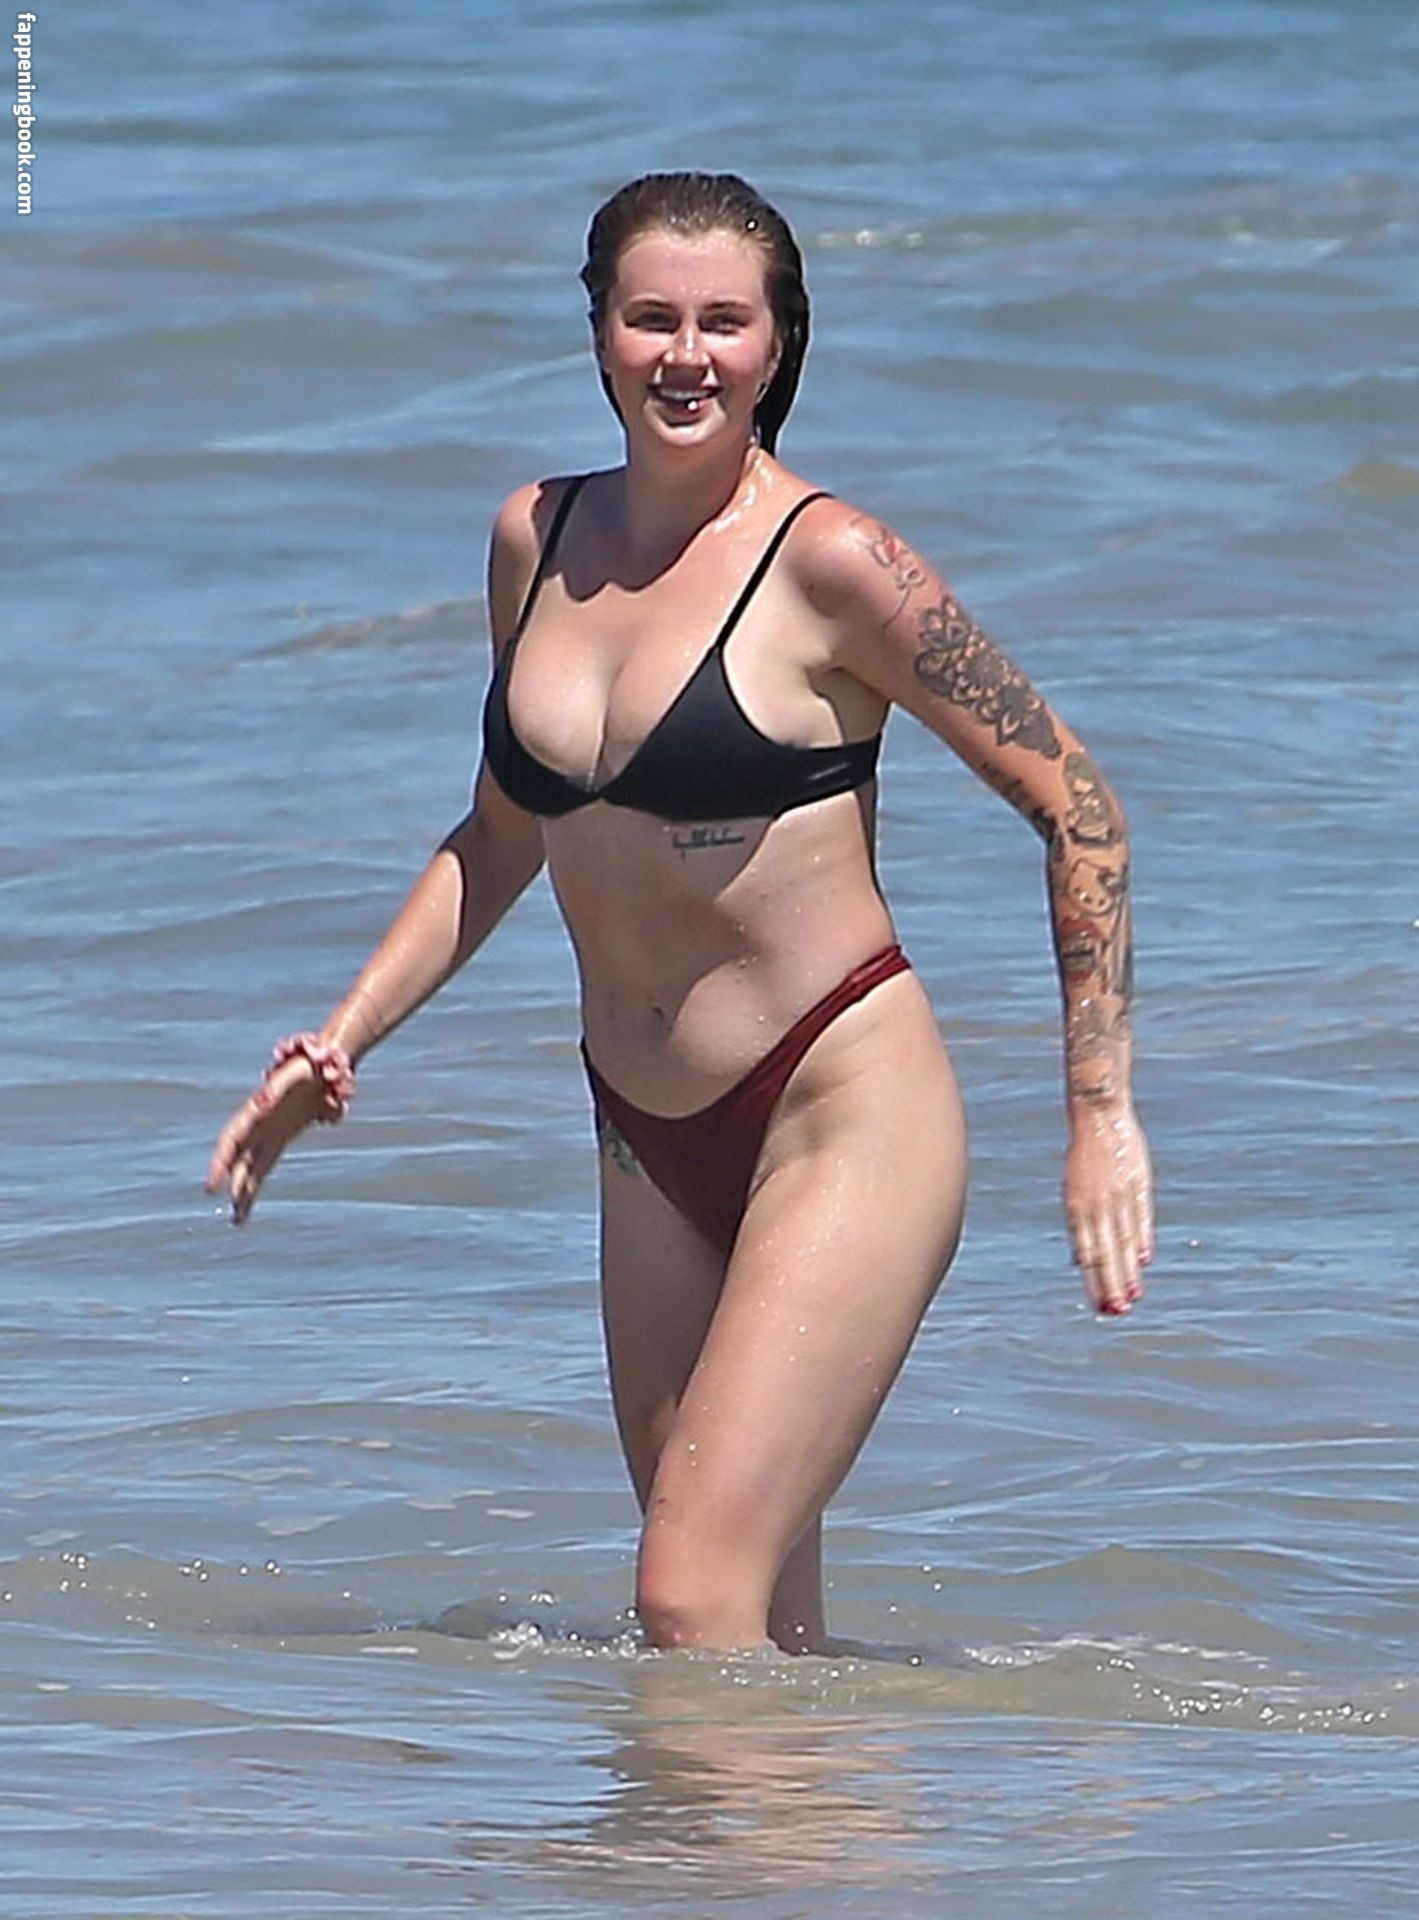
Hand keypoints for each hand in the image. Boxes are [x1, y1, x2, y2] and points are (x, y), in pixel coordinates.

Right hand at [206, 1056, 325, 1223]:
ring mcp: (267, 1133)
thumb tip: (262, 1102)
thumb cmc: (308, 1065)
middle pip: (239, 1160)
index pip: (231, 1139)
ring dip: (244, 1193)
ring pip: (250, 1168)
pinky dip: (257, 1183)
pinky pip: (264, 1165)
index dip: (220, 1162)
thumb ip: (277, 1086)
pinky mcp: (280, 1138)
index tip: (212, 1185)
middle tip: (234, 1215)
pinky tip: (249, 1202)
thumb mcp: (294, 1072)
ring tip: (238, 1220)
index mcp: (256, 1109)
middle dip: (235, 1186)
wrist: (325, 1065)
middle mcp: (257, 1124)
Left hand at [1063, 1102, 1153, 1314]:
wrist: (1097, 1113)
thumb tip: (1079, 1261)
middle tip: (1114, 1312)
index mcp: (1076, 1206)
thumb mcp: (1074, 1190)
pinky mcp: (1137, 1181)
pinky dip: (1141, 1238)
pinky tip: (1143, 1260)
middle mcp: (1095, 1204)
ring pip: (1122, 1239)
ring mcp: (1117, 1193)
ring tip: (1130, 1297)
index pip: (1087, 1253)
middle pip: (1104, 1252)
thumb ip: (1081, 1225)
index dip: (1095, 1281)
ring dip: (1126, 1271)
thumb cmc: (1086, 1156)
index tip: (1101, 1306)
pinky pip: (1140, 1215)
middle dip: (1109, 1284)